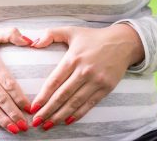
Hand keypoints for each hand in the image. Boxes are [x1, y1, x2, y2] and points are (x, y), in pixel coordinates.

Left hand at [29, 24, 143, 129]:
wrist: (123, 42)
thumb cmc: (94, 37)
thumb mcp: (71, 30)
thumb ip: (51, 34)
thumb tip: (34, 43)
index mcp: (73, 58)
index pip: (54, 81)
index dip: (43, 96)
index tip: (33, 107)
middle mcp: (84, 71)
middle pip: (62, 95)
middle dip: (48, 110)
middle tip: (36, 122)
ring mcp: (96, 81)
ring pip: (75, 103)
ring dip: (60, 116)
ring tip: (48, 125)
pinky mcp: (106, 88)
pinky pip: (89, 104)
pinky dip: (78, 114)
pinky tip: (67, 121)